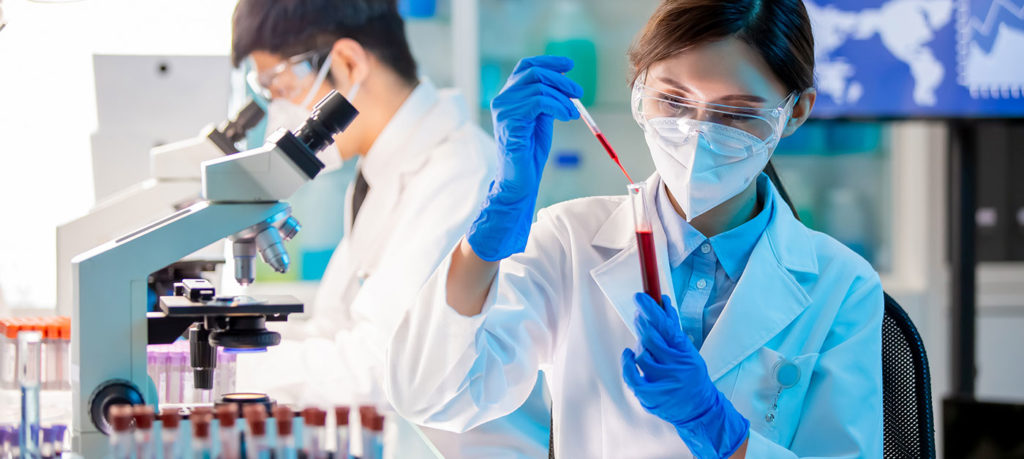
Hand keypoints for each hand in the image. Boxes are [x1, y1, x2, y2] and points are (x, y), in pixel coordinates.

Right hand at [466, 55, 581, 260]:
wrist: (519, 180)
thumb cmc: (530, 153)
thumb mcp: (541, 120)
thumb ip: (546, 101)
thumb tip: (564, 84)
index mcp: (509, 97)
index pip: (526, 67)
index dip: (548, 62)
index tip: (568, 65)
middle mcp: (502, 99)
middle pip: (533, 73)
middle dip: (560, 79)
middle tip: (578, 92)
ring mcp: (503, 109)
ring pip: (538, 86)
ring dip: (562, 97)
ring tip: (573, 112)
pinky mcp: (510, 121)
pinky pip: (539, 101)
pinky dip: (558, 106)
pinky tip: (566, 116)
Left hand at [622, 293, 748, 458]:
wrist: (699, 409)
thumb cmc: (691, 376)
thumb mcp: (688, 351)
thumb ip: (673, 328)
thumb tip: (663, 302)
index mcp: (685, 352)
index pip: (666, 326)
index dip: (652, 309)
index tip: (641, 297)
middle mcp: (676, 367)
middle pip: (651, 337)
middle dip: (642, 322)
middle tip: (638, 314)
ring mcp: (663, 382)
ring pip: (641, 355)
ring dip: (638, 346)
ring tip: (642, 346)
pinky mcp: (651, 396)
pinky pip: (632, 376)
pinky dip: (626, 363)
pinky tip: (627, 355)